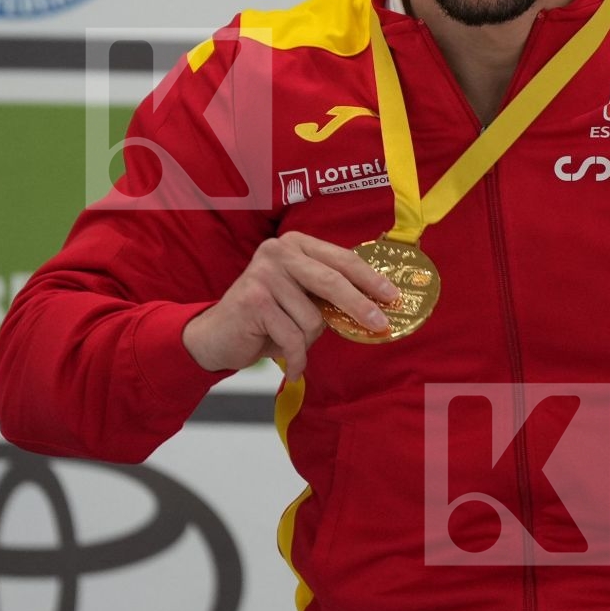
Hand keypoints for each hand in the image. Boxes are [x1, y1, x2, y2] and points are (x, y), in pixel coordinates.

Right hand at [182, 231, 401, 380]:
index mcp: (296, 244)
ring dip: (307, 340)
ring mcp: (264, 274)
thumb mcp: (299, 296)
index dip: (370, 278)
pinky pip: (294, 338)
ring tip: (288, 341)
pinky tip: (291, 366)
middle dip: (360, 306)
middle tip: (381, 325)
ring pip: (312, 319)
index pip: (342, 259)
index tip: (393, 295)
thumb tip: (375, 305)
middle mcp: (278, 252)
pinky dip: (296, 358)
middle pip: (332, 281)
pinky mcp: (254, 301)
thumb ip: (327, 292)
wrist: (216, 336)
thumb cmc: (266, 317)